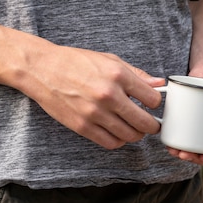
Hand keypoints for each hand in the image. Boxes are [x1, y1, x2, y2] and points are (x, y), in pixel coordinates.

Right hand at [23, 44, 163, 149]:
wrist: (43, 69)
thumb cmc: (76, 62)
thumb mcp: (110, 60)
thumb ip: (136, 74)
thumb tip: (159, 84)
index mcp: (118, 75)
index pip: (153, 99)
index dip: (156, 103)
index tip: (152, 104)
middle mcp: (108, 95)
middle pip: (145, 122)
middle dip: (152, 125)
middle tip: (151, 123)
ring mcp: (95, 113)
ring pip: (129, 136)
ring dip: (136, 134)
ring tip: (133, 127)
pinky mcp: (82, 127)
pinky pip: (110, 143)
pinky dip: (118, 141)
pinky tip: (117, 132)